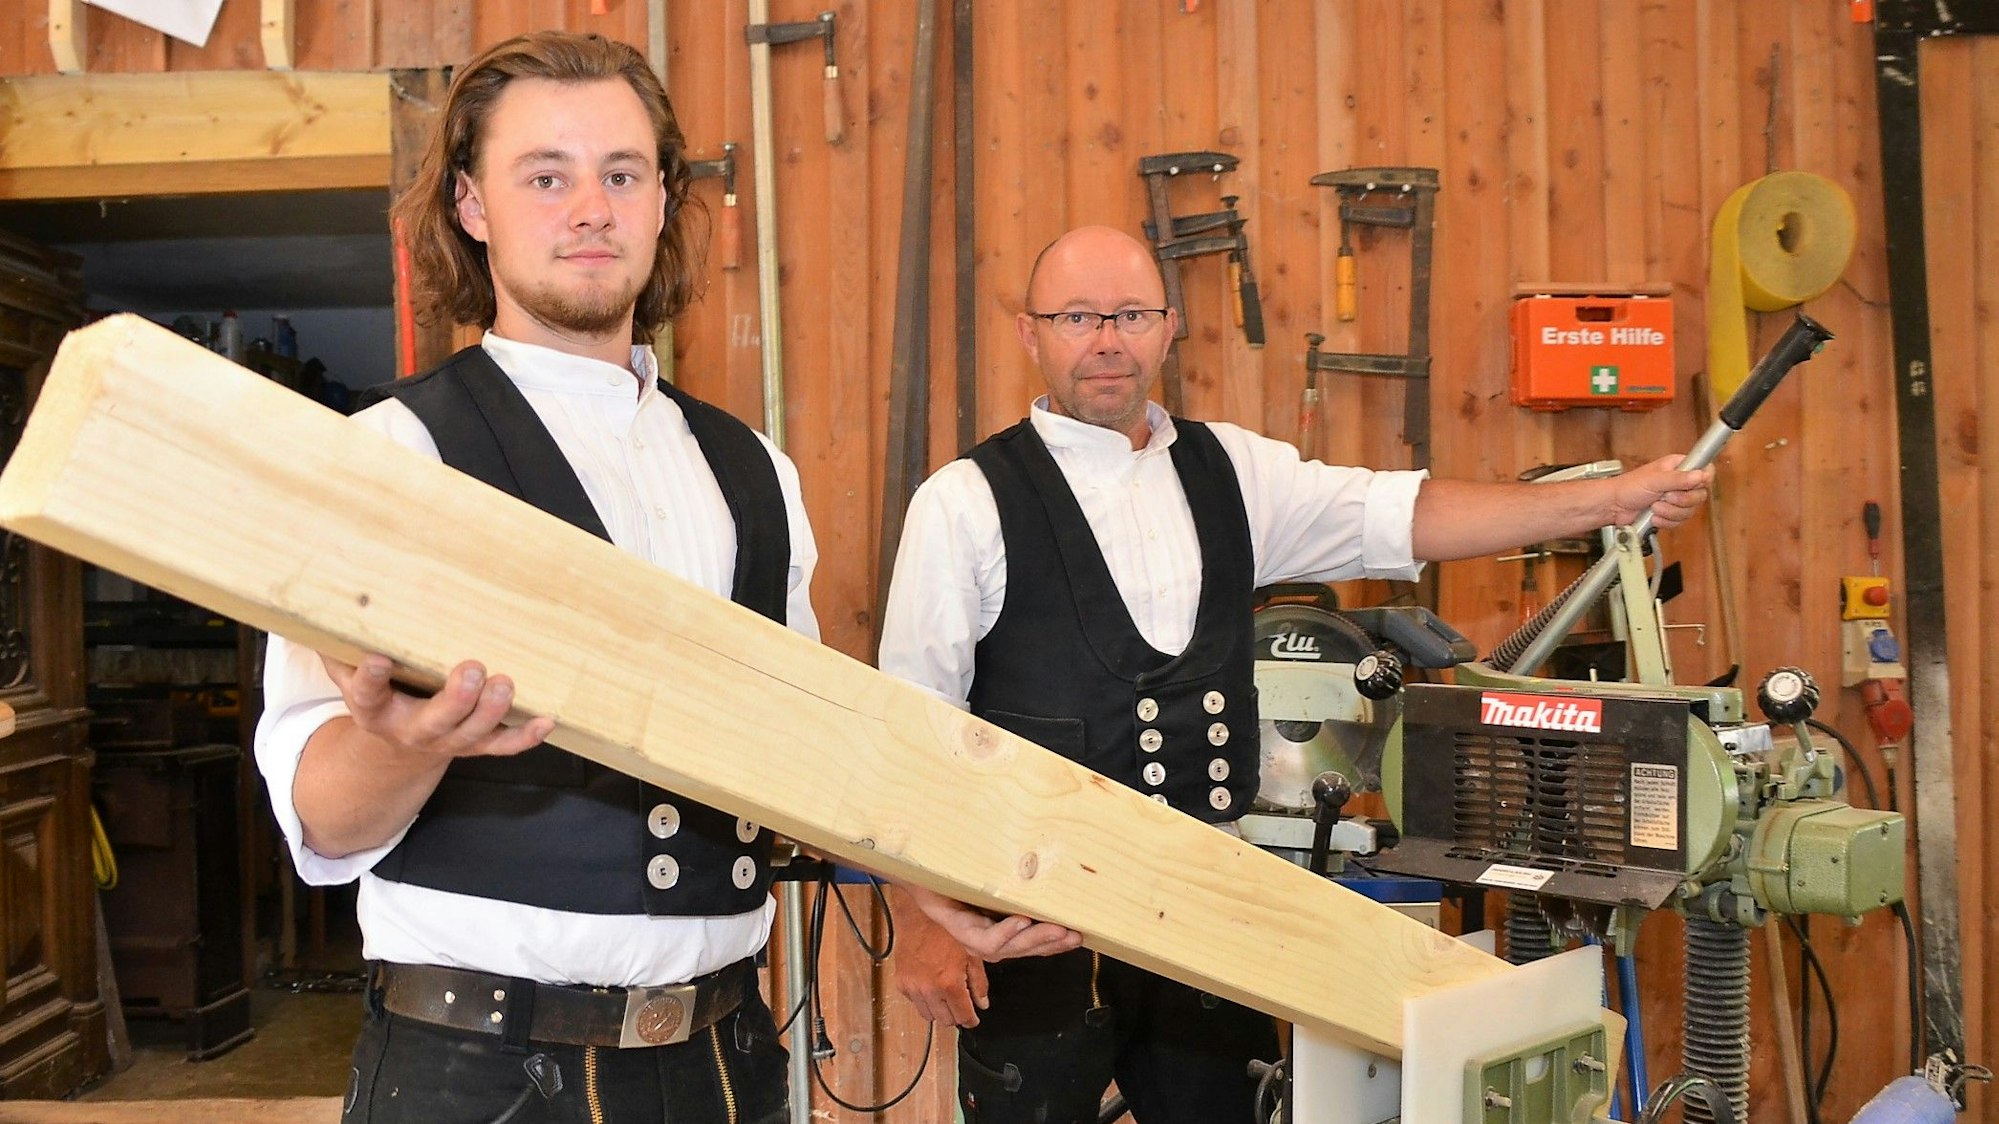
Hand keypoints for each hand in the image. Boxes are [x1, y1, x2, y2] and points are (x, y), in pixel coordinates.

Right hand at [322, 654, 553, 760]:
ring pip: (473, 733)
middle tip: (472, 671)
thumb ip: (339, 644)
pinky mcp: (475, 746)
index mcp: (374, 710)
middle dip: (456, 700)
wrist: (396, 747)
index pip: (368, 693)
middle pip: (435, 722)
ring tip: (505, 684)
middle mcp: (412, 730)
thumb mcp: (349, 672)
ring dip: (492, 711)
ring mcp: (448, 741)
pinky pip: (503, 746)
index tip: (378, 659)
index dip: (371, 678)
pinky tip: (546, 720)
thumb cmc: (380, 694)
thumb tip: (321, 596)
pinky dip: (525, 737)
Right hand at [892, 899, 989, 1026]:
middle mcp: (930, 990)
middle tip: (961, 1006)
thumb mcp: (971, 954)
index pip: (963, 1016)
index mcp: (949, 984)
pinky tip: (930, 987)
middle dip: (956, 1016)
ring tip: (946, 997)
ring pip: (928, 1016)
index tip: (973, 1019)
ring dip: (939, 1011)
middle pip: (946, 1021)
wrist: (918, 916)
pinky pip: (914, 1002)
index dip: (971, 1020)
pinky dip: (923, 1000)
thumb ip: (978, 982)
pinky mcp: (901, 983)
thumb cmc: (946, 930)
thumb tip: (982, 1003)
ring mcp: (913, 988)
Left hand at [910, 890, 1082, 961]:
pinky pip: (986, 939)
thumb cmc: (959, 876)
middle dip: (1051, 944)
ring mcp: (972, 938)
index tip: (1080, 936)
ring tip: (1057, 929)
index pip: (1031, 945)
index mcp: (998, 932)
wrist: (922, 873)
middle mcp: (986, 941)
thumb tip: (1053, 875)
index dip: (1055, 945)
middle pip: (1023, 949)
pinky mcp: (958, 930)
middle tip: (1075, 935)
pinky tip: (1021, 920)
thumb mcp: (995, 884)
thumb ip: (1018, 890)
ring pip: (1008, 948)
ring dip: (1034, 939)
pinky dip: (1006, 931)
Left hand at [1612, 455, 1712, 529]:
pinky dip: (1665, 521)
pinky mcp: (1670, 514)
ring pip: (1689, 511)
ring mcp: (1675, 499)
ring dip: (1670, 512)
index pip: (1705, 470)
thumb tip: (1700, 475)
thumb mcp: (1654, 480)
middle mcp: (1680, 482)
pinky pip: (1679, 522)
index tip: (1694, 485)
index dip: (1703, 479)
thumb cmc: (1628, 487)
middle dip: (1681, 500)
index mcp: (1678, 467)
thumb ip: (1678, 478)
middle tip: (1665, 497)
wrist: (1613, 507)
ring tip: (1654, 507)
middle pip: (1700, 495)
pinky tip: (1653, 516)